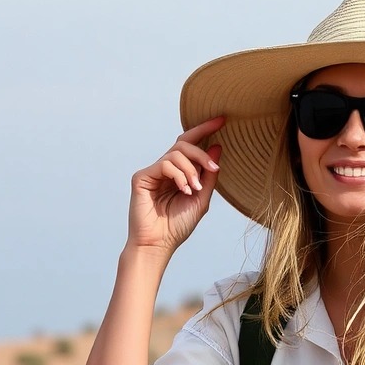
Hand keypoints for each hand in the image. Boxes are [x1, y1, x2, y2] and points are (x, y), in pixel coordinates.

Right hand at [127, 118, 224, 252]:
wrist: (159, 244)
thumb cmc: (178, 226)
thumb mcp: (201, 199)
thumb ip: (208, 175)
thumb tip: (218, 147)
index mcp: (179, 173)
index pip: (191, 145)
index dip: (205, 130)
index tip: (222, 120)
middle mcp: (166, 169)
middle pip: (184, 144)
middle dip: (202, 153)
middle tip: (214, 167)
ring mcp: (153, 172)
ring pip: (176, 153)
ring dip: (191, 170)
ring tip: (194, 190)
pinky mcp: (142, 177)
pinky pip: (165, 164)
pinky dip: (178, 175)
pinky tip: (183, 190)